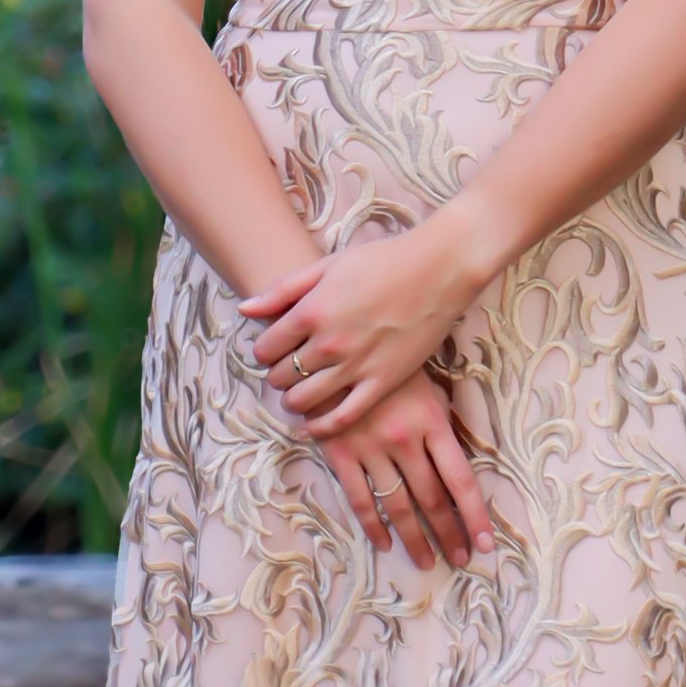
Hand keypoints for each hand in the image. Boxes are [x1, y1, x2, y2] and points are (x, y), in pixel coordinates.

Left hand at [239, 219, 480, 435]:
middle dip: (277, 373)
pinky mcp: (382, 382)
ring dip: (293, 399)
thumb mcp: (328, 266)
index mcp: (312, 311)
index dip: (263, 351)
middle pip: (281, 375)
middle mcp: (329, 343)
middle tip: (287, 367)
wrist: (440, 270)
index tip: (273, 349)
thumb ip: (283, 290)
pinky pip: (343, 417)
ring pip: (304, 399)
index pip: (266, 347)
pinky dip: (322, 426)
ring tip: (298, 391)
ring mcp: (356, 366)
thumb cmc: (384, 260)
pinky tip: (312, 425)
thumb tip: (245, 311)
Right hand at [312, 368, 496, 569]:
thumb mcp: (427, 387)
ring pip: (398, 506)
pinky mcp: (341, 454)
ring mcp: (371, 449)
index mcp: (433, 422)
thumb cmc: (389, 365)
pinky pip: (360, 499)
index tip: (483, 543)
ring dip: (414, 539)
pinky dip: (373, 525)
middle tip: (458, 559)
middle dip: (448, 534)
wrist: (337, 347)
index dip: (474, 516)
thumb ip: (441, 424)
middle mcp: (405, 440)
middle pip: (433, 499)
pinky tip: (384, 544)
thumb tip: (456, 464)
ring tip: (425, 562)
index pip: (461, 480)